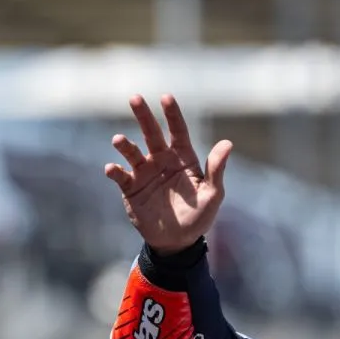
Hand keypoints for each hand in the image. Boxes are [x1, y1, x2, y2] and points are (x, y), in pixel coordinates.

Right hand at [104, 93, 233, 252]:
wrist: (177, 241)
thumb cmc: (198, 216)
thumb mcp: (212, 195)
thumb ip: (216, 170)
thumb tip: (227, 143)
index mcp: (182, 158)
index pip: (178, 131)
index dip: (172, 114)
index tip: (166, 97)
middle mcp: (161, 160)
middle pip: (151, 133)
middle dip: (143, 116)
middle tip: (135, 98)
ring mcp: (145, 173)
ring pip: (133, 152)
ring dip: (125, 145)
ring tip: (119, 140)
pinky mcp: (131, 188)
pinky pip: (121, 177)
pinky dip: (115, 171)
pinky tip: (112, 169)